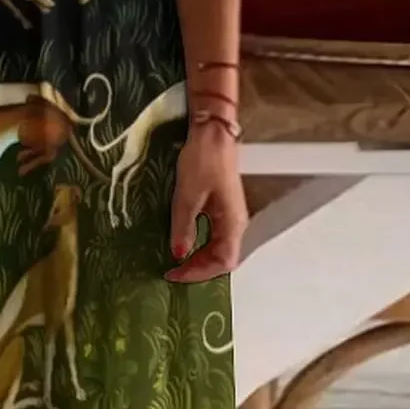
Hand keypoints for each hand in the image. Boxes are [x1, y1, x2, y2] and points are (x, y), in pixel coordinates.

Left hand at [165, 123, 246, 282]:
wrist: (212, 134)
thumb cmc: (203, 160)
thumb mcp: (187, 196)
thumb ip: (183, 228)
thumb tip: (179, 254)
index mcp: (232, 222)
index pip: (223, 262)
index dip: (199, 273)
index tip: (175, 274)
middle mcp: (236, 223)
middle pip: (223, 259)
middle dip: (199, 269)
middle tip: (173, 272)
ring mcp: (230, 215)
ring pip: (219, 249)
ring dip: (200, 259)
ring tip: (177, 263)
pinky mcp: (222, 208)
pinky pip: (214, 236)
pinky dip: (200, 246)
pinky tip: (185, 244)